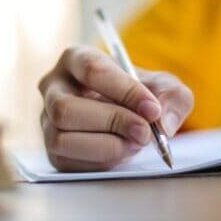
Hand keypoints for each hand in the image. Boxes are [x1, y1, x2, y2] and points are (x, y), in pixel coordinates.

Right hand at [38, 45, 193, 171]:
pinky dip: (99, 162)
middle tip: (144, 132)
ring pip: (61, 138)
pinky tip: (120, 153)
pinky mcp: (53, 150)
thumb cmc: (140, 95)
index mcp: (76, 58)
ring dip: (105, 146)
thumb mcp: (165, 87)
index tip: (152, 109)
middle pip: (67, 108)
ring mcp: (47, 120)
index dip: (124, 91)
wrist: (130, 117)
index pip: (92, 70)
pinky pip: (67, 162)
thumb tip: (164, 123)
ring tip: (134, 144)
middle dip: (111, 123)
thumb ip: (173, 97)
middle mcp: (53, 87)